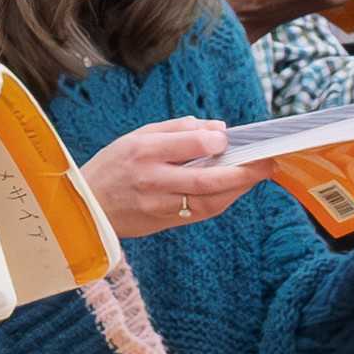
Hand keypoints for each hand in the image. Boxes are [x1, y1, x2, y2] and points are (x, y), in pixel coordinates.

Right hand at [77, 116, 267, 238]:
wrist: (86, 208)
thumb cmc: (114, 166)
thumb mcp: (137, 136)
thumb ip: (178, 130)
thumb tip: (218, 130)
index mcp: (143, 152)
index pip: (188, 144)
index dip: (215, 142)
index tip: (230, 139)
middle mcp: (151, 180)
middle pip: (206, 180)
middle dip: (243, 172)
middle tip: (267, 163)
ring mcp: (158, 206)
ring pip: (209, 201)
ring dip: (238, 189)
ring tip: (258, 175)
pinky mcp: (163, 223)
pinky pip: (201, 212)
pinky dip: (222, 200)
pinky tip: (234, 189)